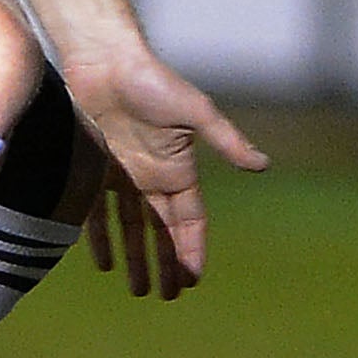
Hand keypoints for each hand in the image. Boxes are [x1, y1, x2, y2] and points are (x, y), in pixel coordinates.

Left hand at [66, 49, 267, 295]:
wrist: (105, 60)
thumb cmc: (153, 81)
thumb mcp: (196, 111)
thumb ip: (226, 140)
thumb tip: (263, 165)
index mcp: (180, 168)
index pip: (190, 220)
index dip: (192, 250)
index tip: (191, 281)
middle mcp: (153, 177)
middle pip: (162, 231)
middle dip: (166, 263)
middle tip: (165, 297)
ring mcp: (123, 175)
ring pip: (132, 228)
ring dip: (136, 259)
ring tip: (137, 290)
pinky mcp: (93, 169)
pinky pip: (97, 213)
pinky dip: (102, 238)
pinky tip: (104, 264)